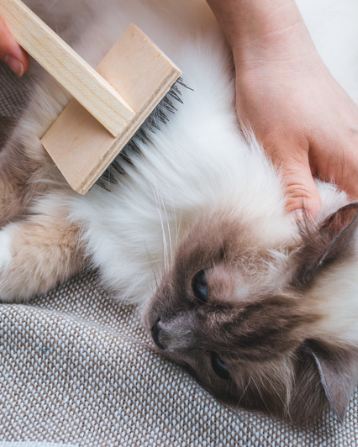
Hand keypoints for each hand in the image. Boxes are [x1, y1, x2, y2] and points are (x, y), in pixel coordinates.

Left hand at [207, 0, 357, 217]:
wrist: (271, 49)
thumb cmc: (274, 95)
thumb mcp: (279, 152)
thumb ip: (296, 192)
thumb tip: (306, 226)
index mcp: (352, 158)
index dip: (344, 227)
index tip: (322, 241)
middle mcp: (357, 146)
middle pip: (354, 196)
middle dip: (331, 215)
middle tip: (303, 229)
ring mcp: (348, 134)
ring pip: (343, 179)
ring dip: (322, 196)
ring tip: (298, 205)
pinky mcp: (333, 127)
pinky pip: (334, 161)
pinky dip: (318, 176)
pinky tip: (298, 179)